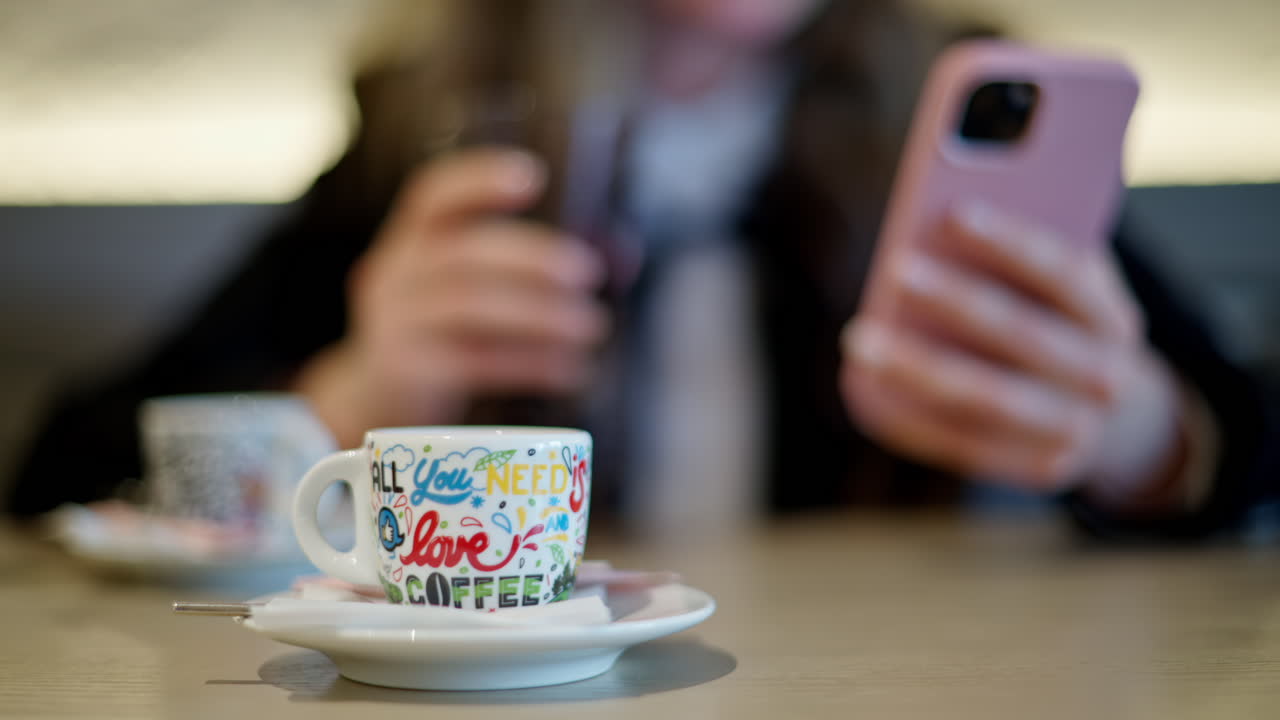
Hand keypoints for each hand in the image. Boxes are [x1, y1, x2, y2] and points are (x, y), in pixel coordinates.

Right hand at [294, 148, 607, 446]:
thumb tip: (626, 254)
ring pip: (469, 307)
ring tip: (592, 326)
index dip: (478, 180)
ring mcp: (394, 323)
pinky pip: (474, 361)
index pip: (433, 195)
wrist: (382, 401)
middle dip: (531, 258)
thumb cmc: (448, 336)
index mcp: (410, 242)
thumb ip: (537, 272)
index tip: (532, 177)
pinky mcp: (406, 372)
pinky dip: (531, 364)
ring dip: (540, 315)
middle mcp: (393, 274)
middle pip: (462, 253)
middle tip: (588, 271)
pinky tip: (573, 369)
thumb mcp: (476, 294)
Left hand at [840, 200, 1185, 507]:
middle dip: (958, 299)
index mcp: (1113, 318)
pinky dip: (911, 416)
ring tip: (859, 337)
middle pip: (1023, 333)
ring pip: (988, 398)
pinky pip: (963, 444)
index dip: (1012, 242)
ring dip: (918, 367)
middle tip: (897, 268)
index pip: (1066, 273)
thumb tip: (939, 223)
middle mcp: (1105, 378)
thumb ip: (1016, 256)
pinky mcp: (1039, 468)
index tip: (954, 213)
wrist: (1101, 412)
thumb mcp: (1056, 284)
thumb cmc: (1051, 322)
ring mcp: (1074, 430)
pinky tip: (865, 384)